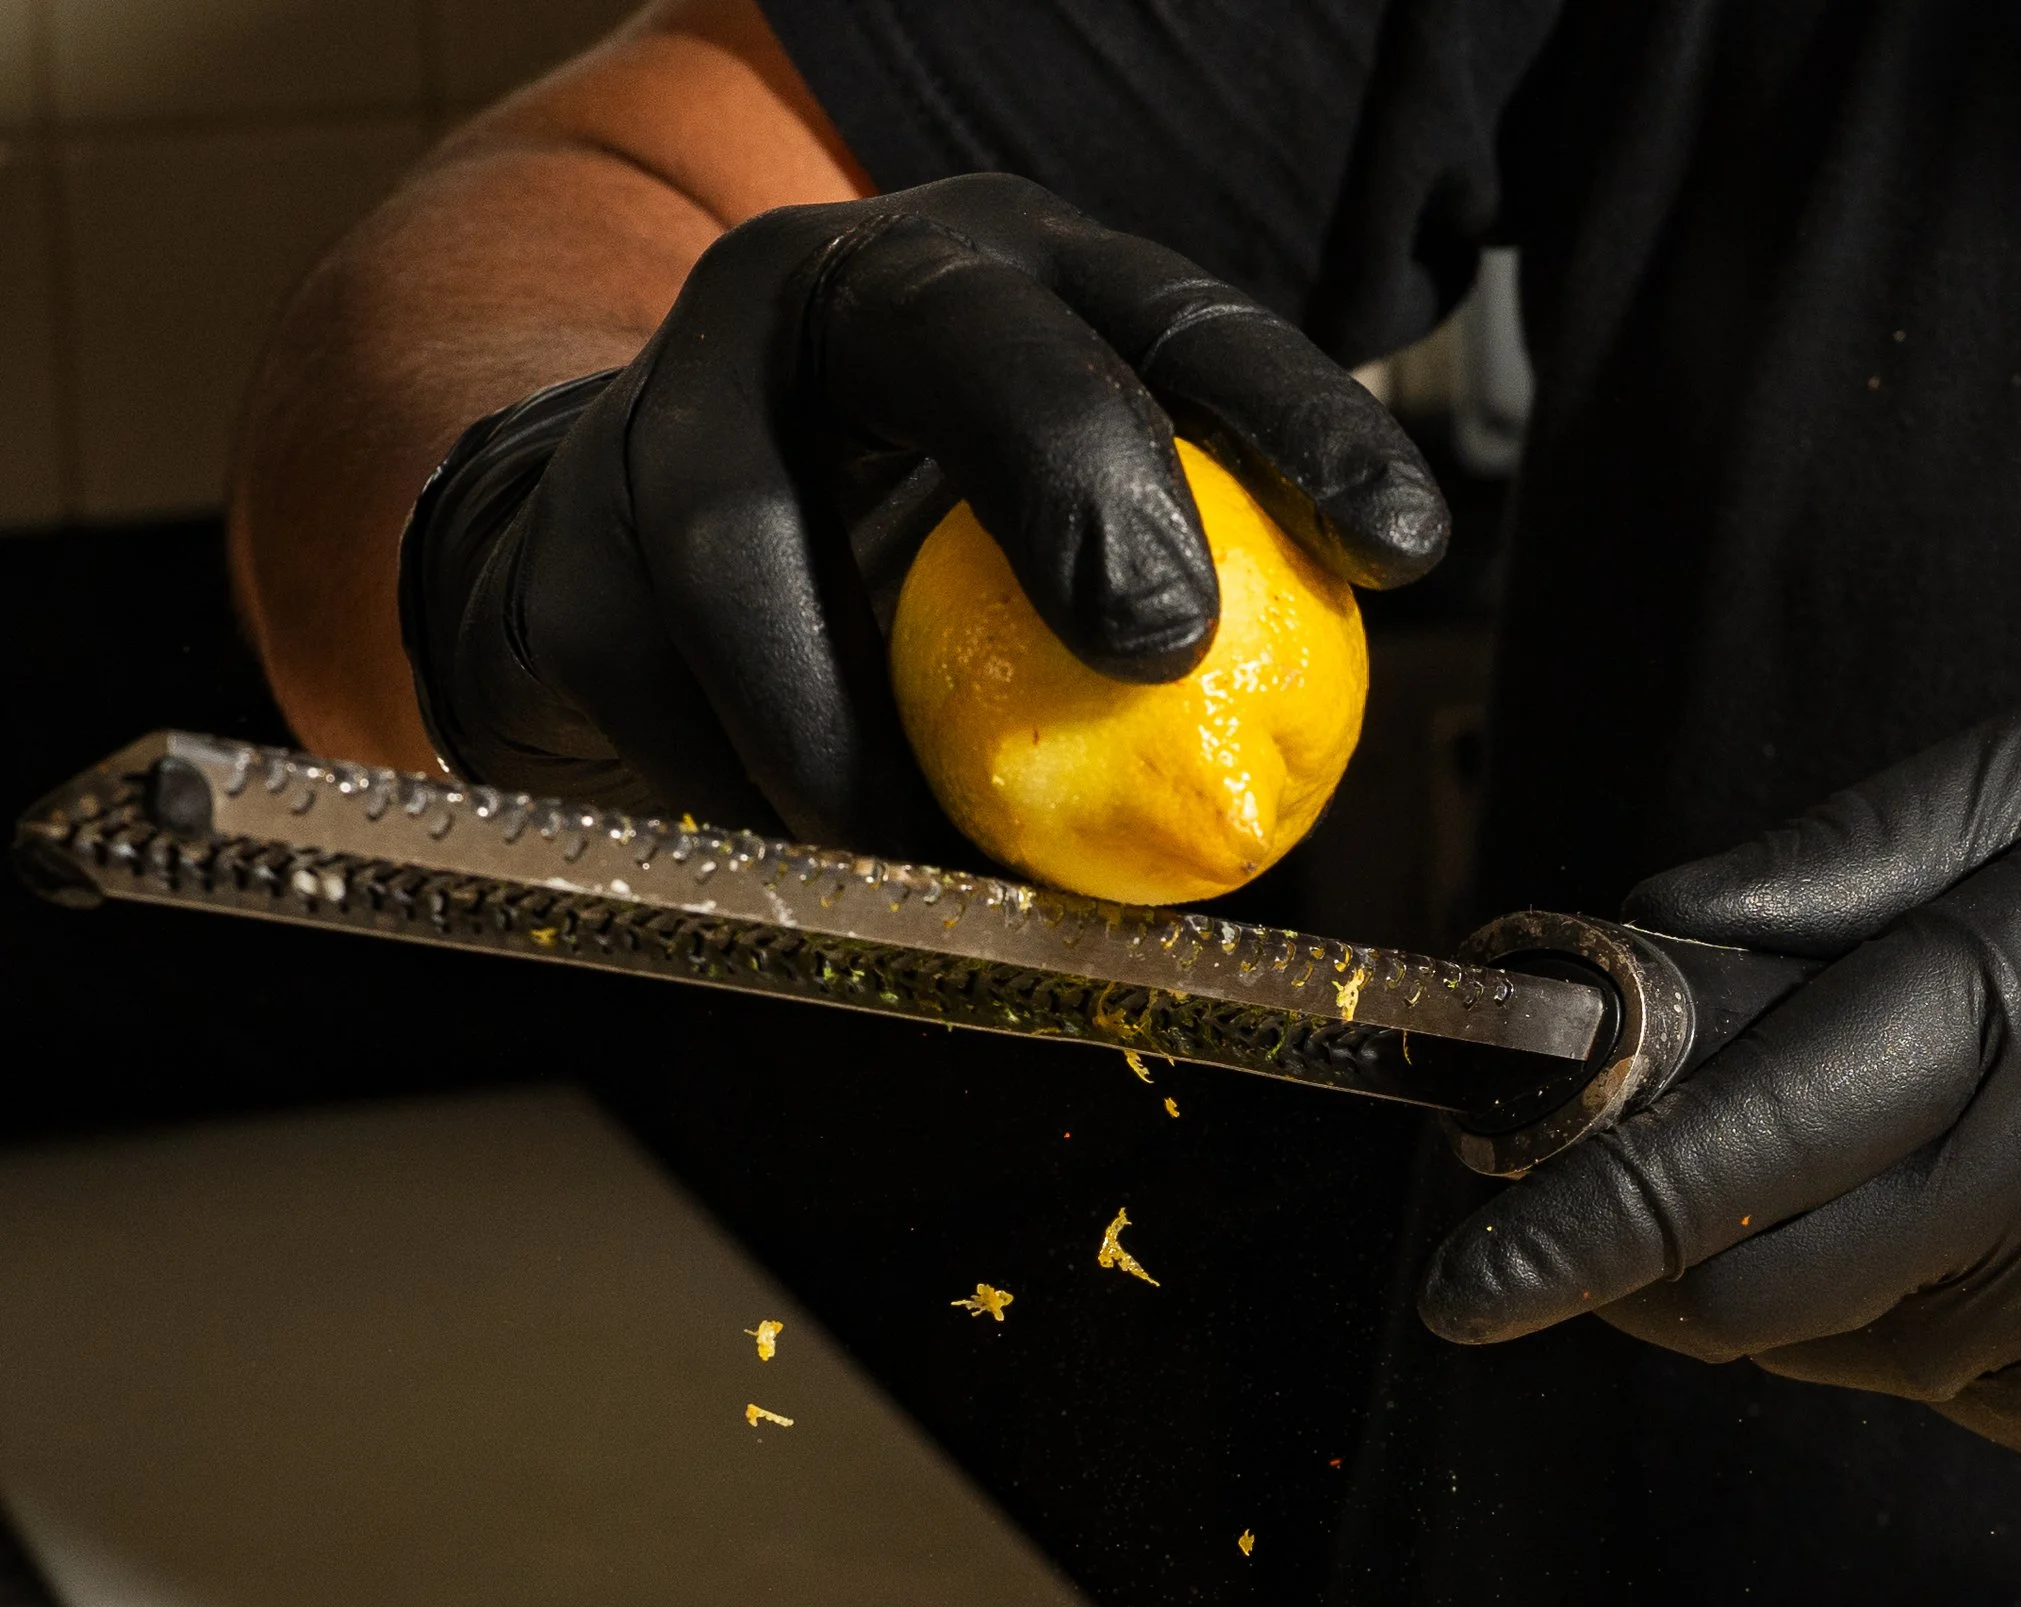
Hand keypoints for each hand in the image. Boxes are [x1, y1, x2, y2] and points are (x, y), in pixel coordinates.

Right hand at [398, 173, 1446, 842]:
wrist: (599, 550)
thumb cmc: (875, 564)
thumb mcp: (1019, 556)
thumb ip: (1138, 628)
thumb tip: (1285, 780)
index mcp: (993, 283)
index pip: (1170, 319)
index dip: (1293, 421)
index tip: (1404, 548)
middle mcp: (828, 292)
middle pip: (962, 341)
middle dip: (1071, 478)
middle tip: (1163, 648)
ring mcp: (671, 403)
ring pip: (749, 555)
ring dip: (854, 739)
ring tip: (934, 854)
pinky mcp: (561, 546)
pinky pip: (659, 700)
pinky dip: (750, 802)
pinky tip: (817, 855)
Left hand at [1421, 702, 2020, 1464]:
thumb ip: (1842, 864)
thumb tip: (1639, 947)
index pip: (1754, 1134)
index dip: (1584, 1214)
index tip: (1463, 1278)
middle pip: (1742, 1287)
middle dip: (1648, 1249)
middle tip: (1642, 1169)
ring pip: (1820, 1349)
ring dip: (1788, 1266)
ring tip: (1928, 1146)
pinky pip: (1922, 1394)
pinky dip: (1904, 1317)